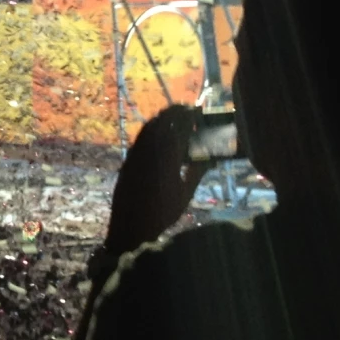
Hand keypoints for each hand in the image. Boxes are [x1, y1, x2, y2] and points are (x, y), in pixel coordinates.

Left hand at [104, 104, 205, 256]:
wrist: (130, 227)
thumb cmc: (162, 214)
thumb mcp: (185, 194)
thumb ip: (197, 171)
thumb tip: (211, 157)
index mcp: (167, 157)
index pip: (180, 126)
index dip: (190, 116)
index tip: (198, 113)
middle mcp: (149, 151)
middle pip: (162, 120)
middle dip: (176, 112)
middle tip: (188, 112)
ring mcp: (135, 154)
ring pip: (148, 127)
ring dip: (162, 118)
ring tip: (175, 119)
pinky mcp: (127, 160)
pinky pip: (140, 138)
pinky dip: (150, 130)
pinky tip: (159, 135)